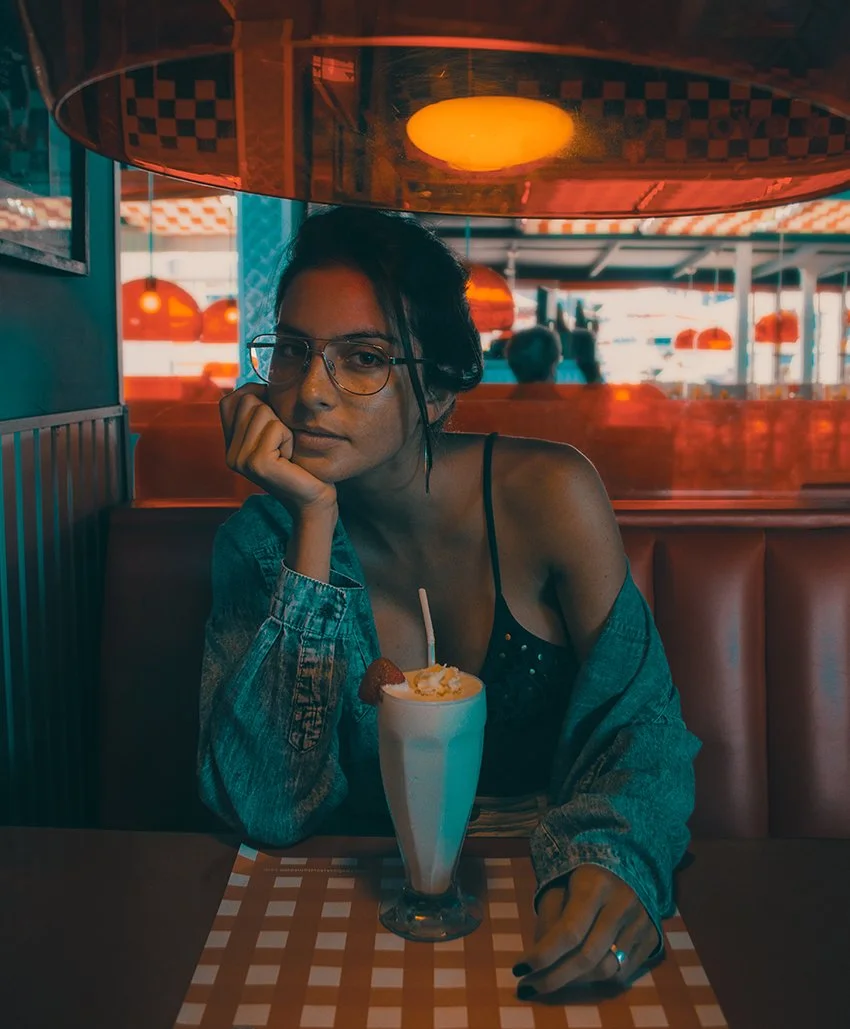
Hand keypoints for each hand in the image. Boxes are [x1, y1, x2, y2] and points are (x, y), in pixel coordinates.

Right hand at [220, 384, 336, 514]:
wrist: (315, 499)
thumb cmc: (302, 464)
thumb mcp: (277, 432)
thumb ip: (262, 410)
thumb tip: (262, 383)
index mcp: (230, 445)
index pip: (231, 400)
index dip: (257, 398)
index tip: (277, 421)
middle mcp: (230, 453)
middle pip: (248, 401)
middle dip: (275, 415)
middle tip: (284, 444)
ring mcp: (240, 460)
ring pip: (263, 411)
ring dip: (284, 428)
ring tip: (287, 452)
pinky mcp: (257, 464)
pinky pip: (277, 428)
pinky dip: (290, 438)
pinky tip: (291, 459)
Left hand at [513, 864, 658, 997]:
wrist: (632, 863)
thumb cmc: (587, 877)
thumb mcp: (561, 885)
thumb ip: (548, 917)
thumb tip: (538, 958)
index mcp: (595, 885)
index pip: (568, 931)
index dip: (543, 956)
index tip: (519, 970)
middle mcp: (622, 904)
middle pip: (587, 957)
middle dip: (554, 978)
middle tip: (529, 988)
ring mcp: (641, 923)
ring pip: (606, 970)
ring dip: (575, 982)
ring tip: (553, 981)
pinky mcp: (652, 939)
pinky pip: (622, 974)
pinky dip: (598, 980)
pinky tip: (581, 975)